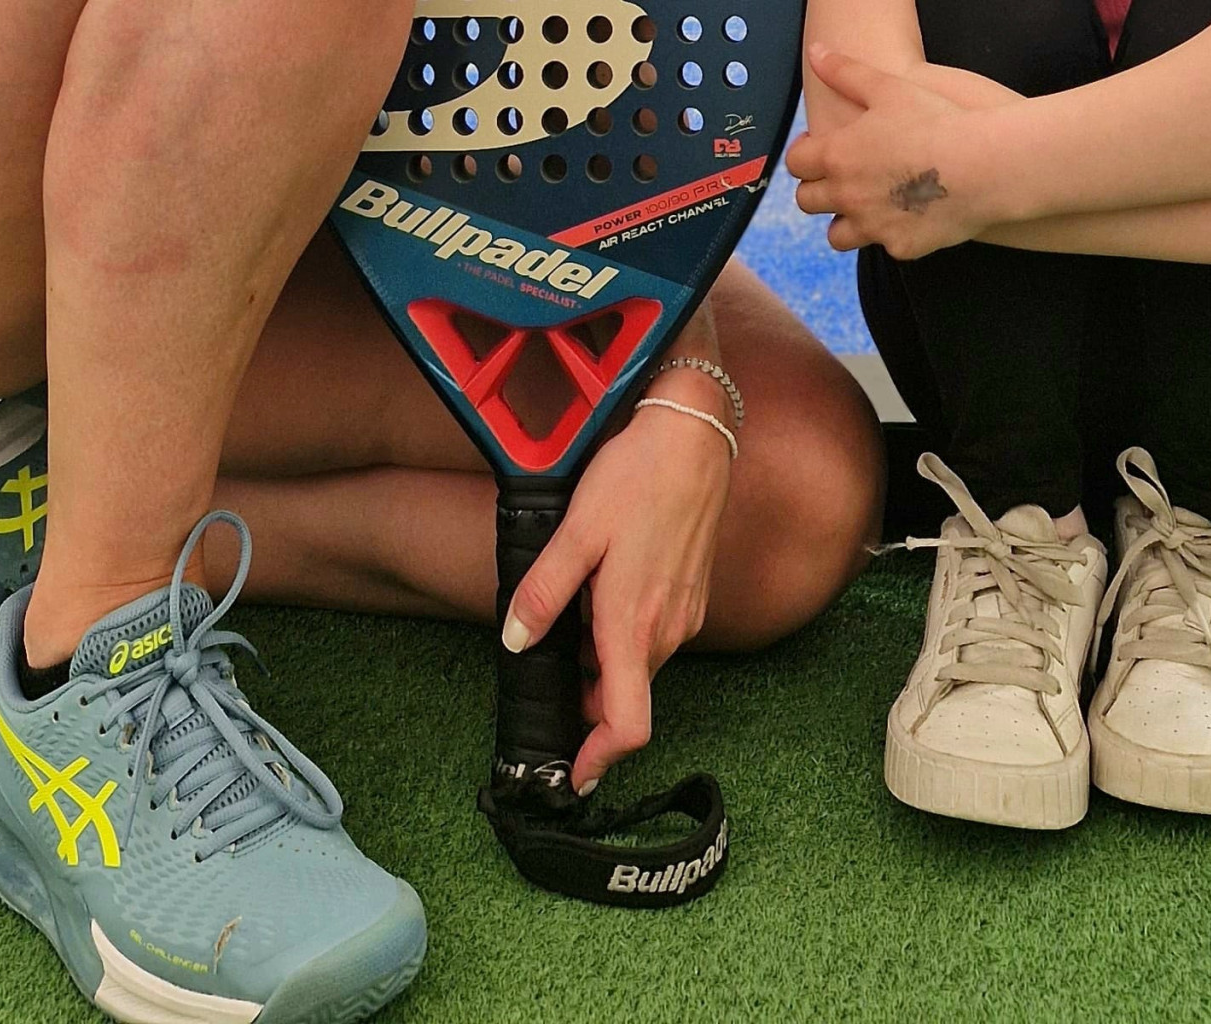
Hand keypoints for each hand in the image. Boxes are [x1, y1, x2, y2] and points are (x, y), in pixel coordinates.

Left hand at [498, 375, 732, 792]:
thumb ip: (544, 590)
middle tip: (550, 676)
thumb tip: (517, 640)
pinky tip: (601, 588)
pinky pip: (655, 633)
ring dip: (605, 660)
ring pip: (640, 662)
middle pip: (627, 694)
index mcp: (634, 624)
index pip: (628, 725)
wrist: (694, 435)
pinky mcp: (693, 592)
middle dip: (589, 700)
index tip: (573, 776)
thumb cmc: (636, 477)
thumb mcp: (576, 531)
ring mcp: (686, 611)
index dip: (599, 759)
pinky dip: (625, 632)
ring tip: (570, 615)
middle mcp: (667, 629)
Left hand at [787, 43, 993, 258]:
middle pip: (807, 201)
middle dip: (818, 189)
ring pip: (837, 236)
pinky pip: (884, 245)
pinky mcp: (900, 247)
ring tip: (866, 205)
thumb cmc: (936, 119)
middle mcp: (846, 195)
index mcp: (837, 156)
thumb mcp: (888, 86)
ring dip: (845, 221)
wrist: (985, 165)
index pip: (796, 163)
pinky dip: (890, 233)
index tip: (821, 148)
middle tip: (842, 177)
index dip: (805, 154)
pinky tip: (909, 217)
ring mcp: (872, 225)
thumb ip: (845, 71)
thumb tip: (816, 52)